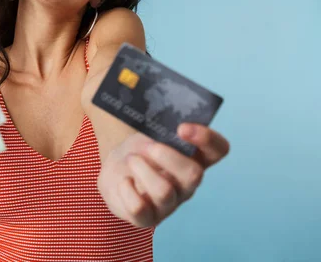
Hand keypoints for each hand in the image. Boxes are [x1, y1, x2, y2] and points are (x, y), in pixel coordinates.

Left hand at [97, 123, 229, 227]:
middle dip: (167, 156)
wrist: (115, 170)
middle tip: (148, 147)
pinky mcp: (147, 218)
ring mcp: (169, 204)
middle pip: (194, 174)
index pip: (218, 149)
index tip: (181, 127)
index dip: (206, 138)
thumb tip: (157, 115)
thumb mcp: (149, 132)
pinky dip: (126, 190)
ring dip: (142, 170)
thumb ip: (160, 125)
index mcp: (195, 158)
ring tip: (131, 160)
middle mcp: (187, 183)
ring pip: (164, 192)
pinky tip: (123, 181)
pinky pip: (139, 208)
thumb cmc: (139, 150)